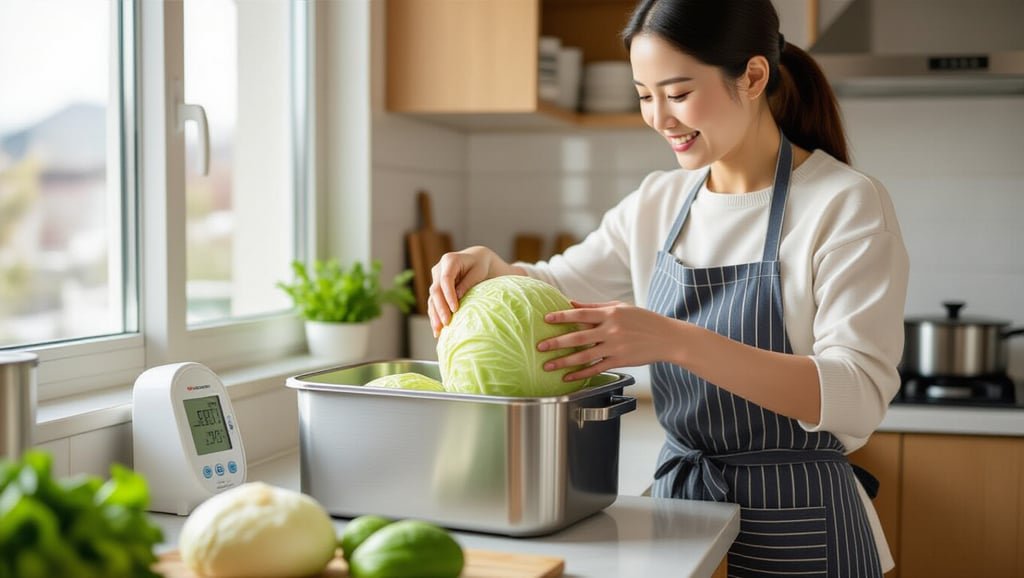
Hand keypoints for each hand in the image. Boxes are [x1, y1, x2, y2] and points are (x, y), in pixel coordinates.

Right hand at [427, 246, 515, 336]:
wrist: (475, 260)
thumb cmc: (479, 265)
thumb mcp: (478, 272)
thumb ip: (467, 283)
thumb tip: (457, 297)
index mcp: (449, 260)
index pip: (446, 279)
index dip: (449, 295)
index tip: (455, 309)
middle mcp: (438, 269)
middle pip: (436, 290)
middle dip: (440, 308)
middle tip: (447, 323)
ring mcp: (435, 279)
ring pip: (432, 299)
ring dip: (435, 315)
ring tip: (439, 331)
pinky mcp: (436, 289)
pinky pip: (433, 304)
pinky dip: (435, 316)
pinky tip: (437, 330)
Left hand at [537, 300, 675, 380]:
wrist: (666, 337)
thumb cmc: (643, 320)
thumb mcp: (620, 307)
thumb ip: (595, 306)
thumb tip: (571, 303)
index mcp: (610, 313)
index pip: (580, 313)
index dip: (562, 316)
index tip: (546, 319)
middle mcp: (611, 330)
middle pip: (578, 336)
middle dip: (556, 342)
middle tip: (540, 346)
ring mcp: (615, 346)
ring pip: (584, 355)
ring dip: (564, 362)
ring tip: (548, 365)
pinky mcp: (620, 360)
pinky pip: (596, 368)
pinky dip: (580, 374)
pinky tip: (568, 378)